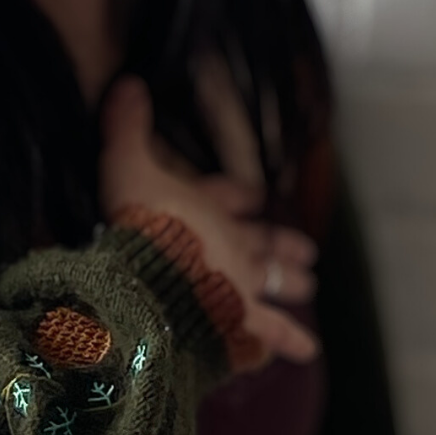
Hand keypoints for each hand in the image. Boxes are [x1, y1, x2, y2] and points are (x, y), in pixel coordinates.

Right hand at [98, 78, 317, 366]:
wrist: (157, 277)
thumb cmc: (143, 221)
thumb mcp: (128, 168)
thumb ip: (126, 129)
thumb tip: (127, 81)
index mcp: (209, 210)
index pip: (229, 197)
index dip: (239, 197)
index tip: (255, 196)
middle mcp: (234, 247)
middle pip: (264, 247)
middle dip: (283, 252)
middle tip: (307, 259)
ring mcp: (240, 288)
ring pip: (275, 289)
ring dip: (292, 290)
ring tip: (309, 293)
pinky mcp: (240, 324)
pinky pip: (268, 337)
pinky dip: (284, 343)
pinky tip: (303, 353)